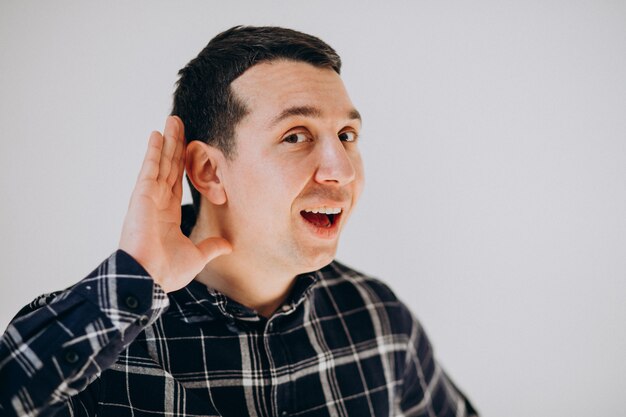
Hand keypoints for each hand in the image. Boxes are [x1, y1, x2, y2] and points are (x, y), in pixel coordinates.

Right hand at [119, 116, 230, 292]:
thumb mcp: (196, 256)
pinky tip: (157, 134)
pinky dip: (153, 151)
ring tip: (172, 121)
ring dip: (167, 141)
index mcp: (169, 214)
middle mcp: (158, 202)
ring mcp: (149, 197)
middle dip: (175, 145)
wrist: (149, 278)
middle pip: (169, 166)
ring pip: (161, 163)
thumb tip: (228, 245)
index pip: (177, 181)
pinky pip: (149, 169)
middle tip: (180, 123)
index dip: (182, 163)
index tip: (188, 147)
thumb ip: (211, 246)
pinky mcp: (142, 195)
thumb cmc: (166, 272)